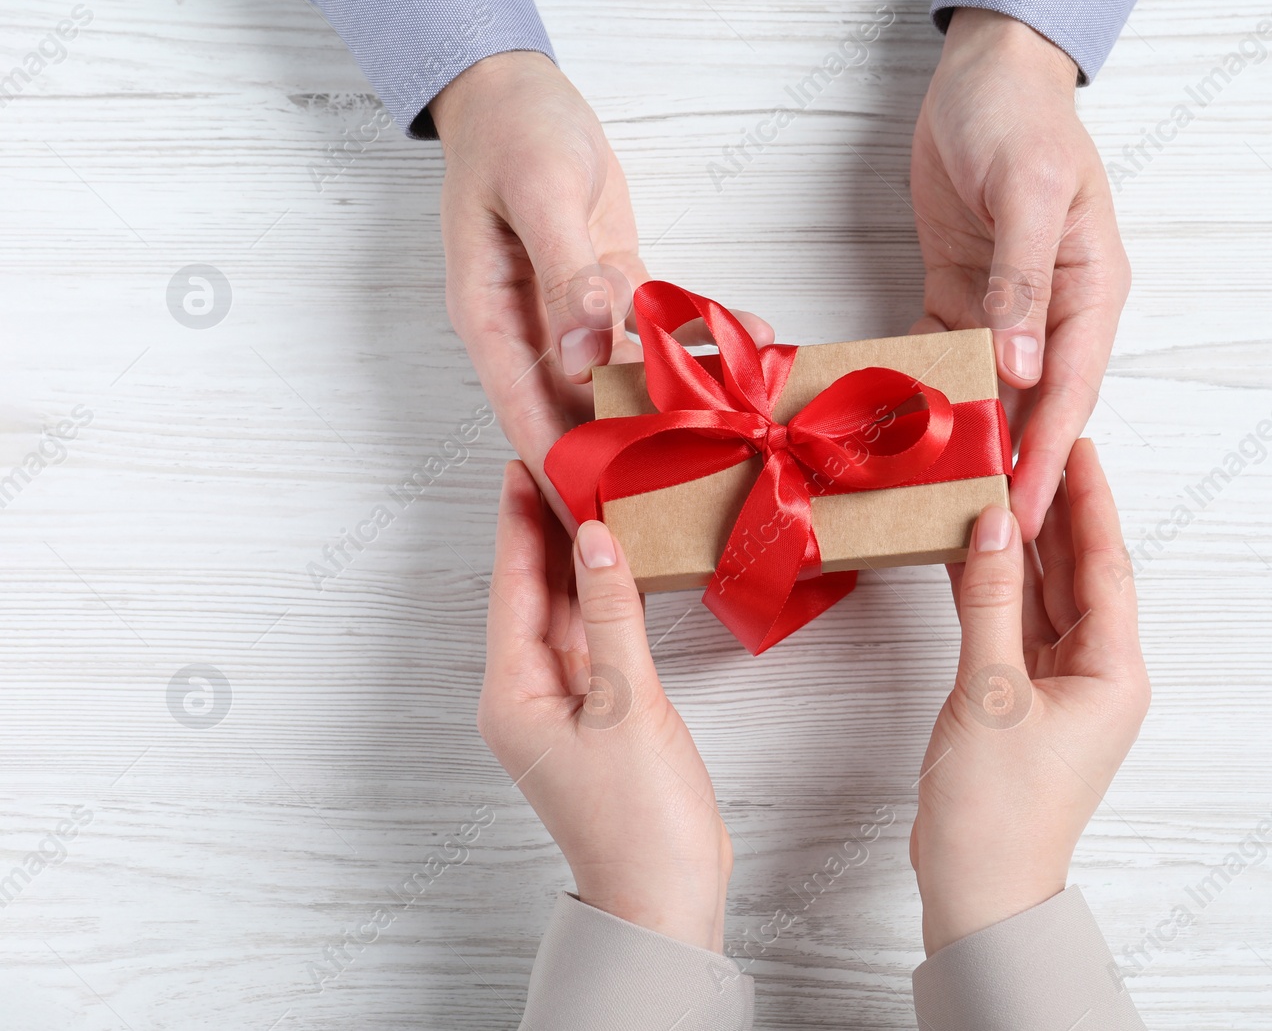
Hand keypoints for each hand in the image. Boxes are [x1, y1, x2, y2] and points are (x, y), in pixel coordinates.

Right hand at [431, 53, 771, 529]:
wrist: (516, 86)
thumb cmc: (512, 131)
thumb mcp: (539, 193)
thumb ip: (563, 274)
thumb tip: (580, 352)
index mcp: (491, 322)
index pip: (529, 419)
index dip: (568, 474)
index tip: (608, 526)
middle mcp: (529, 330)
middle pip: (581, 412)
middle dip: (635, 452)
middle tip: (698, 489)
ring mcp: (569, 313)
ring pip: (625, 377)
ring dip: (680, 396)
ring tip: (744, 422)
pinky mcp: (606, 286)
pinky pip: (654, 327)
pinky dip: (698, 335)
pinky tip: (752, 339)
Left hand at [477, 460, 731, 949]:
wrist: (667, 897)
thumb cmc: (641, 821)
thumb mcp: (628, 705)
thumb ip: (611, 615)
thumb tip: (595, 537)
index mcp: (513, 695)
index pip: (513, 588)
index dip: (518, 523)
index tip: (522, 463)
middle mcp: (527, 697)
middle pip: (534, 596)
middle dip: (548, 532)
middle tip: (563, 466)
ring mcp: (563, 708)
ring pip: (565, 616)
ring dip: (579, 564)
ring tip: (594, 498)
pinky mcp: (600, 716)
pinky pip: (595, 642)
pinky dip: (606, 603)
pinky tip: (622, 568)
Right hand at [909, 439, 1148, 954]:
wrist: (979, 889)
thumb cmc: (996, 809)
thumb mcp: (989, 693)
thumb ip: (989, 602)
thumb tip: (990, 522)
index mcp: (1113, 672)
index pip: (1105, 564)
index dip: (1090, 499)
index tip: (1077, 442)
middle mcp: (1097, 674)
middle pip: (1079, 573)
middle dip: (1056, 512)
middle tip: (1034, 448)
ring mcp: (1060, 688)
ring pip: (1045, 597)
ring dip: (1021, 546)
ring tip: (999, 483)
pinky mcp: (1022, 701)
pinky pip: (1015, 626)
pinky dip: (995, 589)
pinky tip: (970, 550)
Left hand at [910, 9, 1130, 539]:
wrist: (980, 73)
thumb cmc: (1018, 117)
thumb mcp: (1027, 191)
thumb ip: (1022, 280)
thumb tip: (1020, 367)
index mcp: (1088, 290)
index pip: (1071, 390)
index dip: (1049, 456)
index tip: (1027, 511)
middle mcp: (1051, 311)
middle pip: (1032, 406)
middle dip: (1009, 468)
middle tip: (980, 533)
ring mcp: (1003, 309)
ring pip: (986, 393)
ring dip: (964, 441)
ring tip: (937, 500)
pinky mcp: (958, 296)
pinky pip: (941, 357)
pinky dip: (923, 394)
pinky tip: (898, 433)